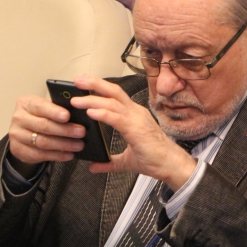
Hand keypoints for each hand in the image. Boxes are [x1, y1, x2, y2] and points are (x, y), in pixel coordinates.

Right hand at [7, 95, 85, 176]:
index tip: (68, 116)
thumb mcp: (48, 107)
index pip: (40, 107)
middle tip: (81, 132)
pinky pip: (40, 154)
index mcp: (26, 103)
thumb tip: (82, 112)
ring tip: (79, 145)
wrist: (24, 131)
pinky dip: (57, 155)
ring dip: (63, 144)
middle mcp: (18, 118)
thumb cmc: (42, 116)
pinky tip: (69, 154)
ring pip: (42, 142)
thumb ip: (60, 108)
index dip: (54, 112)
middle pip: (44, 125)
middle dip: (65, 130)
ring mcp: (16, 135)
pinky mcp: (18, 150)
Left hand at [71, 75, 196, 190]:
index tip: (83, 85)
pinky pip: (116, 118)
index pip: (115, 97)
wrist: (171, 166)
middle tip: (77, 80)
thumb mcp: (125, 161)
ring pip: (112, 102)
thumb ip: (109, 162)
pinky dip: (103, 113)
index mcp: (134, 116)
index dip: (99, 89)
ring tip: (76, 100)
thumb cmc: (154, 160)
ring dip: (92, 99)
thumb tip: (94, 165)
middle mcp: (136, 113)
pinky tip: (90, 112)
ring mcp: (137, 119)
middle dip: (94, 84)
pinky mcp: (136, 129)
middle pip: (114, 92)